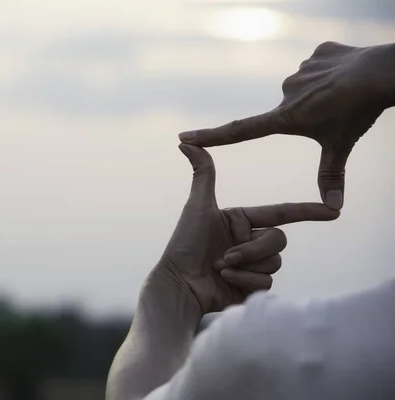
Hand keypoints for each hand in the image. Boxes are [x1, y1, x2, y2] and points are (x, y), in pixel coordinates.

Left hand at [161, 144, 338, 313]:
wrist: (179, 284)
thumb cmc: (184, 244)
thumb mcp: (198, 206)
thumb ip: (202, 174)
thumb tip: (184, 141)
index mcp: (241, 220)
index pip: (280, 213)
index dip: (307, 212)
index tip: (333, 211)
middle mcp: (249, 240)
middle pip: (279, 239)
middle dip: (254, 249)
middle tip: (227, 255)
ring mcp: (252, 264)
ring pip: (274, 261)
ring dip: (247, 264)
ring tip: (221, 267)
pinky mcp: (252, 286)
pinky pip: (266, 281)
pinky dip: (244, 281)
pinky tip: (225, 280)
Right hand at [179, 41, 394, 209]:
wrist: (381, 72)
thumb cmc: (358, 112)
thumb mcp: (341, 145)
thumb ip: (332, 175)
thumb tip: (334, 209)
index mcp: (286, 118)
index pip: (240, 131)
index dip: (211, 136)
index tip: (184, 137)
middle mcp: (286, 93)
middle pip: (294, 109)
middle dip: (311, 113)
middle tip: (335, 113)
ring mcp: (300, 71)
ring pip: (308, 87)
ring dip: (322, 94)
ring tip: (345, 95)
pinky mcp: (317, 53)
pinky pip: (321, 66)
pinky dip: (332, 74)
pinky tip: (348, 77)